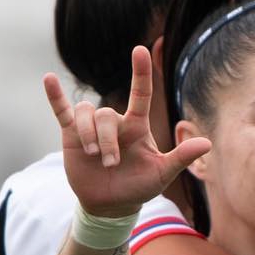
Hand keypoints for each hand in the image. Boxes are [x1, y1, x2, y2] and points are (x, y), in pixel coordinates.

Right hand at [44, 46, 210, 217]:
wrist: (111, 205)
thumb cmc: (139, 187)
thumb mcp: (162, 174)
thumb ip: (181, 157)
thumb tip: (207, 143)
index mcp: (137, 126)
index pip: (141, 94)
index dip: (140, 72)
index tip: (139, 50)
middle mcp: (115, 122)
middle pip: (107, 115)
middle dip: (107, 140)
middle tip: (111, 163)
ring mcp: (92, 127)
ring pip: (87, 114)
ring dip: (90, 135)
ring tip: (94, 156)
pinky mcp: (72, 135)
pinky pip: (62, 111)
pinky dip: (55, 96)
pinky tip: (48, 79)